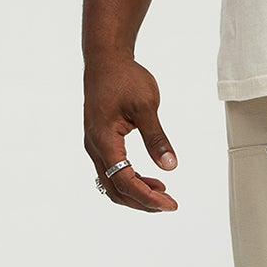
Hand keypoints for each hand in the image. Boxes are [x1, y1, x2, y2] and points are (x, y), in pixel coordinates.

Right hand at [84, 53, 178, 211]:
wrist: (106, 61)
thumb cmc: (125, 78)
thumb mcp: (146, 106)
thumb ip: (157, 138)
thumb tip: (170, 166)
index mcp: (104, 140)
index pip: (125, 180)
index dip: (147, 197)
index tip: (170, 204)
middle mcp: (95, 147)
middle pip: (115, 189)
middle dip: (142, 202)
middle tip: (170, 205)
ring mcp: (95, 146)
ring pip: (112, 183)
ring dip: (136, 193)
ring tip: (164, 194)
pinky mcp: (101, 142)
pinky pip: (112, 171)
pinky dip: (131, 180)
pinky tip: (151, 180)